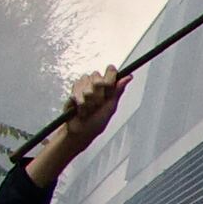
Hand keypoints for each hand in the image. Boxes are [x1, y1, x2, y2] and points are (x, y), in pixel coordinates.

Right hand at [27, 63, 130, 178]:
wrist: (80, 131)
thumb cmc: (97, 122)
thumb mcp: (110, 107)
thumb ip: (117, 91)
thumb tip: (129, 77)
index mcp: (109, 89)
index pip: (111, 72)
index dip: (110, 74)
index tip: (108, 83)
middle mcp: (96, 85)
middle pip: (97, 76)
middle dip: (97, 92)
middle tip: (97, 103)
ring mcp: (84, 87)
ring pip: (86, 82)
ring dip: (88, 98)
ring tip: (88, 108)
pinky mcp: (74, 91)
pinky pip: (76, 88)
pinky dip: (79, 100)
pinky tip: (80, 108)